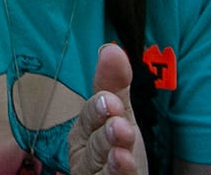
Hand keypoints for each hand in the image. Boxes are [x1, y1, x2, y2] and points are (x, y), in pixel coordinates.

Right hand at [68, 44, 147, 174]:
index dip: (98, 109)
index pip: (89, 116)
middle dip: (105, 134)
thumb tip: (111, 48)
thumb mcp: (121, 116)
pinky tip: (124, 165)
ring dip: (110, 158)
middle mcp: (85, 154)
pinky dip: (116, 174)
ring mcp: (93, 174)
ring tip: (123, 153)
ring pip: (98, 166)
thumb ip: (115, 86)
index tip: (110, 100)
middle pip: (92, 143)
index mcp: (85, 131)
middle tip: (119, 126)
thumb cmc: (118, 147)